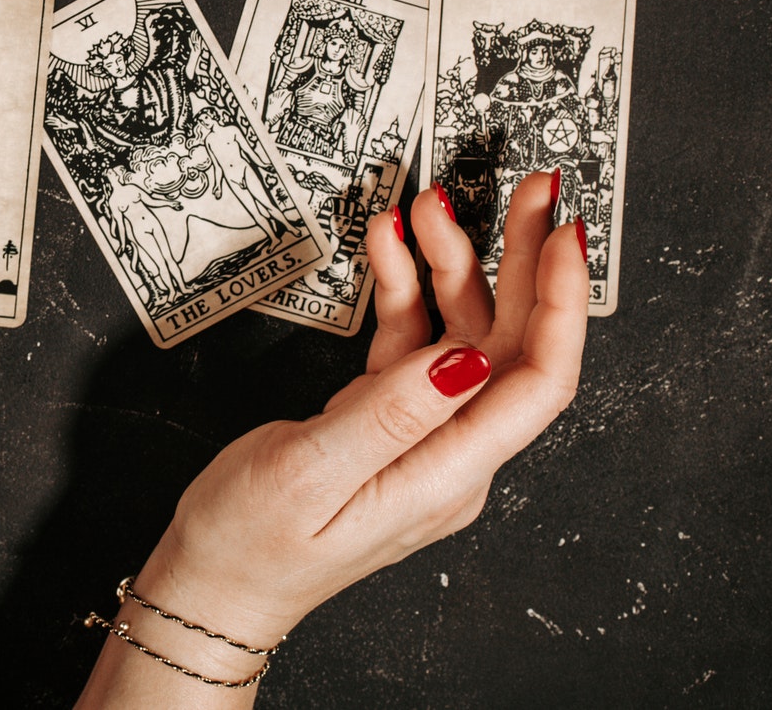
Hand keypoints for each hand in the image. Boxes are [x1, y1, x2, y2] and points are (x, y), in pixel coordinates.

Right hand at [77, 174, 587, 704]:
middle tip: (532, 189)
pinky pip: (413, 340)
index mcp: (448, 477)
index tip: (562, 235)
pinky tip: (389, 246)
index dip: (559, 303)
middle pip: (513, 343)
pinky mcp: (386, 418)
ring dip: (450, 263)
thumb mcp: (310, 473)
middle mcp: (450, 455)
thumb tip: (465, 360)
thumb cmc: (251, 544)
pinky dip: (405, 288)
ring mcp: (420, 434)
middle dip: (524, 259)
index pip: (537, 382)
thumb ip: (389, 414)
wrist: (210, 582)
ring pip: (462, 331)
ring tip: (428, 204)